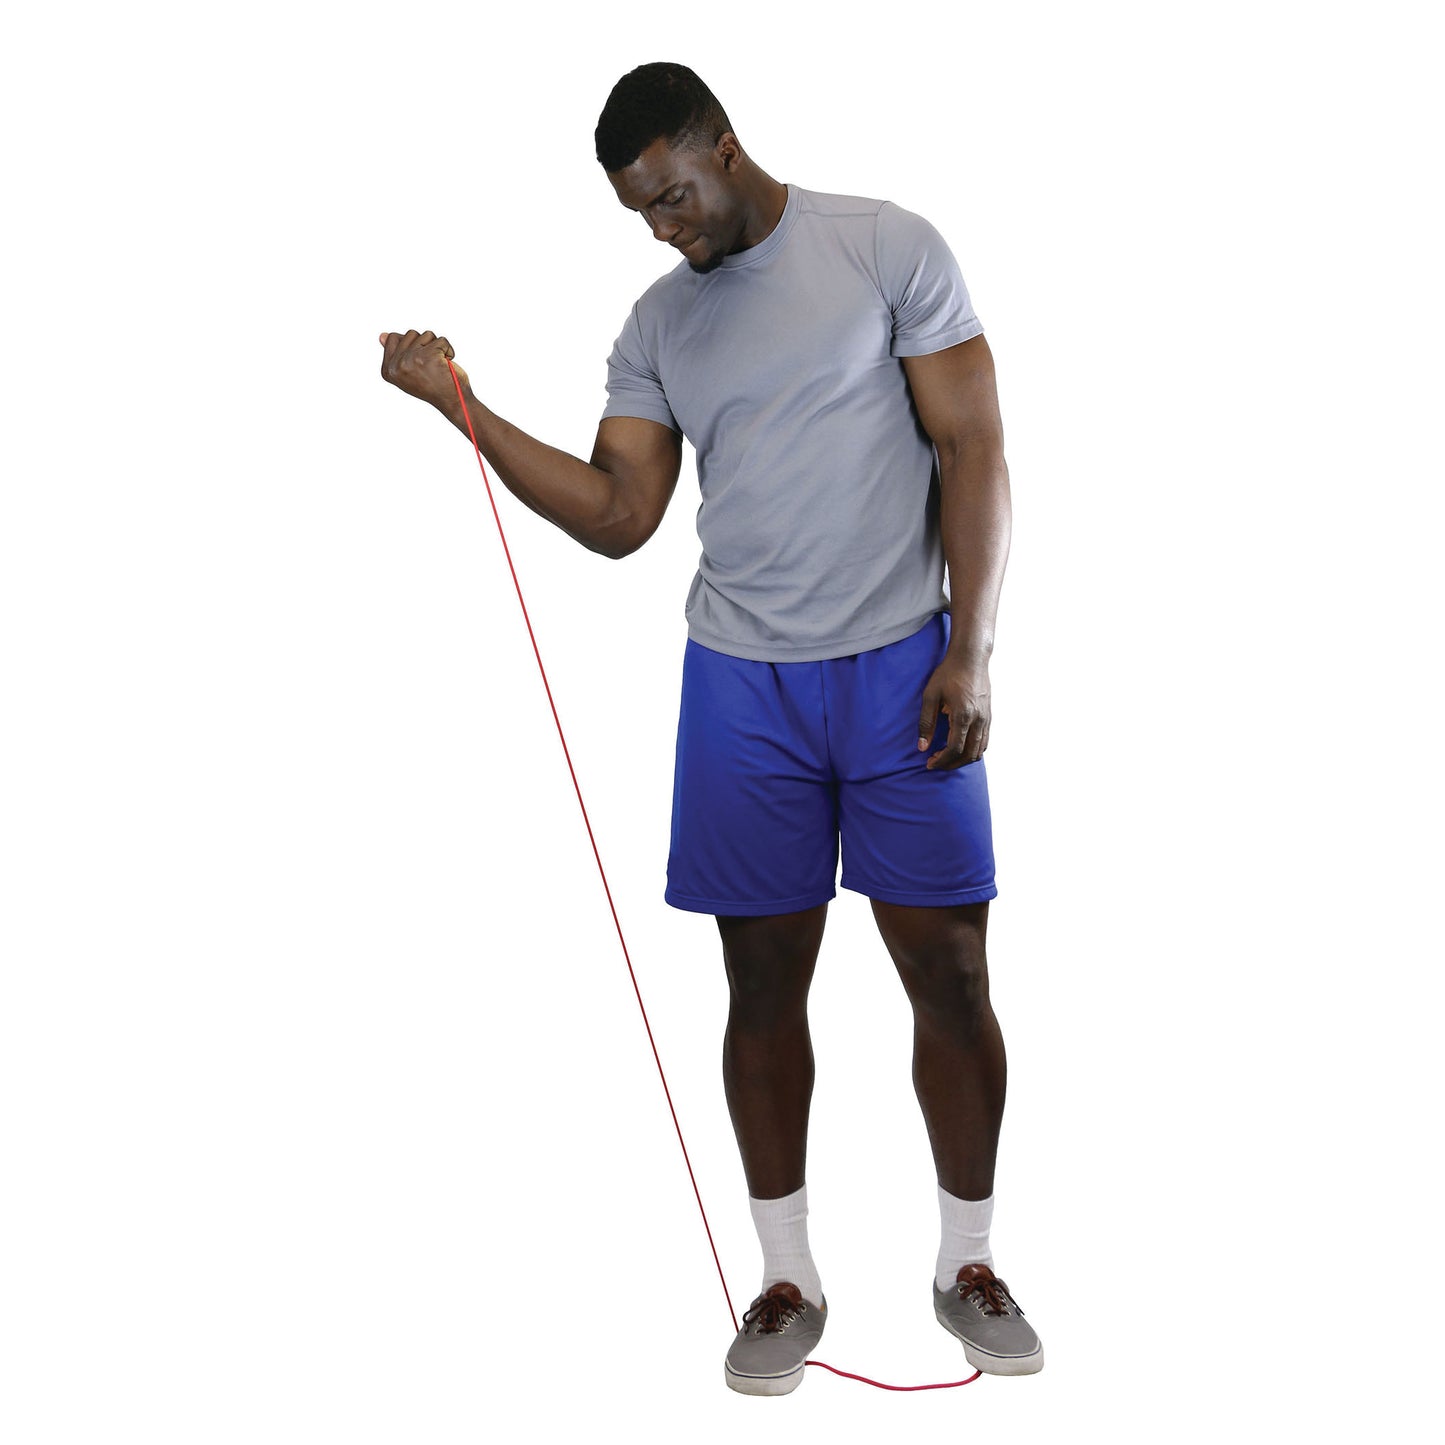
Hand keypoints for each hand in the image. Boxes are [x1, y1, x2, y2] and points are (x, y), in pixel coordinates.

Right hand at [378, 329, 469, 407]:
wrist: (452, 402)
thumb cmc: (432, 387)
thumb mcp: (408, 372)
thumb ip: (395, 354)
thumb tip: (382, 335)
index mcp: (388, 370)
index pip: (393, 338)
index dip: (411, 346)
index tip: (419, 363)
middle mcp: (397, 365)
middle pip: (411, 333)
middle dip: (425, 345)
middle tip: (430, 365)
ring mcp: (413, 359)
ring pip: (427, 335)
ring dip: (437, 347)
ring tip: (438, 365)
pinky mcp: (430, 355)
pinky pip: (442, 340)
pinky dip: (449, 350)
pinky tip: (447, 364)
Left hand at [916, 652, 990, 769]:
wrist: (970, 659)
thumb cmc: (948, 674)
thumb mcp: (930, 696)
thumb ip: (926, 722)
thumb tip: (922, 746)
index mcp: (963, 715)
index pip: (955, 748)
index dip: (942, 760)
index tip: (929, 763)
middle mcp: (979, 720)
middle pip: (969, 754)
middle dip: (951, 764)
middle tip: (935, 763)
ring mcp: (986, 719)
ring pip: (979, 751)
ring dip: (962, 759)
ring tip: (946, 758)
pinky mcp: (989, 716)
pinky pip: (984, 741)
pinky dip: (972, 751)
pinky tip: (958, 747)